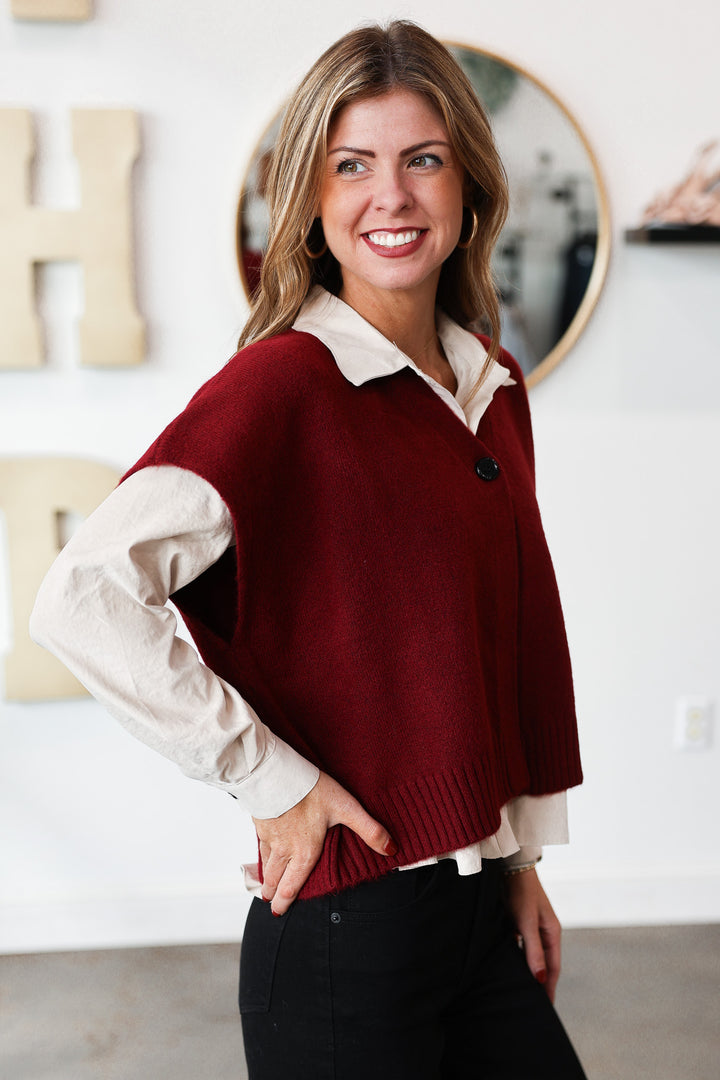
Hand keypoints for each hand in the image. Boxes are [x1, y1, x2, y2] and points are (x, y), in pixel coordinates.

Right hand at [252, 772, 396, 915]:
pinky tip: (263, 855)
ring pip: (266, 865)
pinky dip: (261, 856)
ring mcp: (271, 837)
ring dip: (266, 878)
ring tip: (265, 887)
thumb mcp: (346, 808)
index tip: (279, 912)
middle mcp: (286, 850)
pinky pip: (261, 846)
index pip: (294, 885)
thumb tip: (392, 849)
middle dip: (274, 894)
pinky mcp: (260, 823)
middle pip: (276, 879)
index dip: (286, 901)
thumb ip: (370, 830)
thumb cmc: (312, 790)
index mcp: (305, 853)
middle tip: (270, 903)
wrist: (275, 773)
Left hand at [504, 868, 561, 1002]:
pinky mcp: (519, 922)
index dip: (549, 987)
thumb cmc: (521, 892)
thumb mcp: (527, 922)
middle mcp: (544, 932)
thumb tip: (540, 978)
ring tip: (521, 989)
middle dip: (541, 983)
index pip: (553, 967)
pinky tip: (508, 966)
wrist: (510, 867)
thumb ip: (533, 949)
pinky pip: (520, 946)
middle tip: (533, 1003)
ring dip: (528, 971)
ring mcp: (532, 927)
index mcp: (552, 933)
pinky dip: (516, 957)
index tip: (546, 1007)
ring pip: (531, 955)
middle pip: (544, 963)